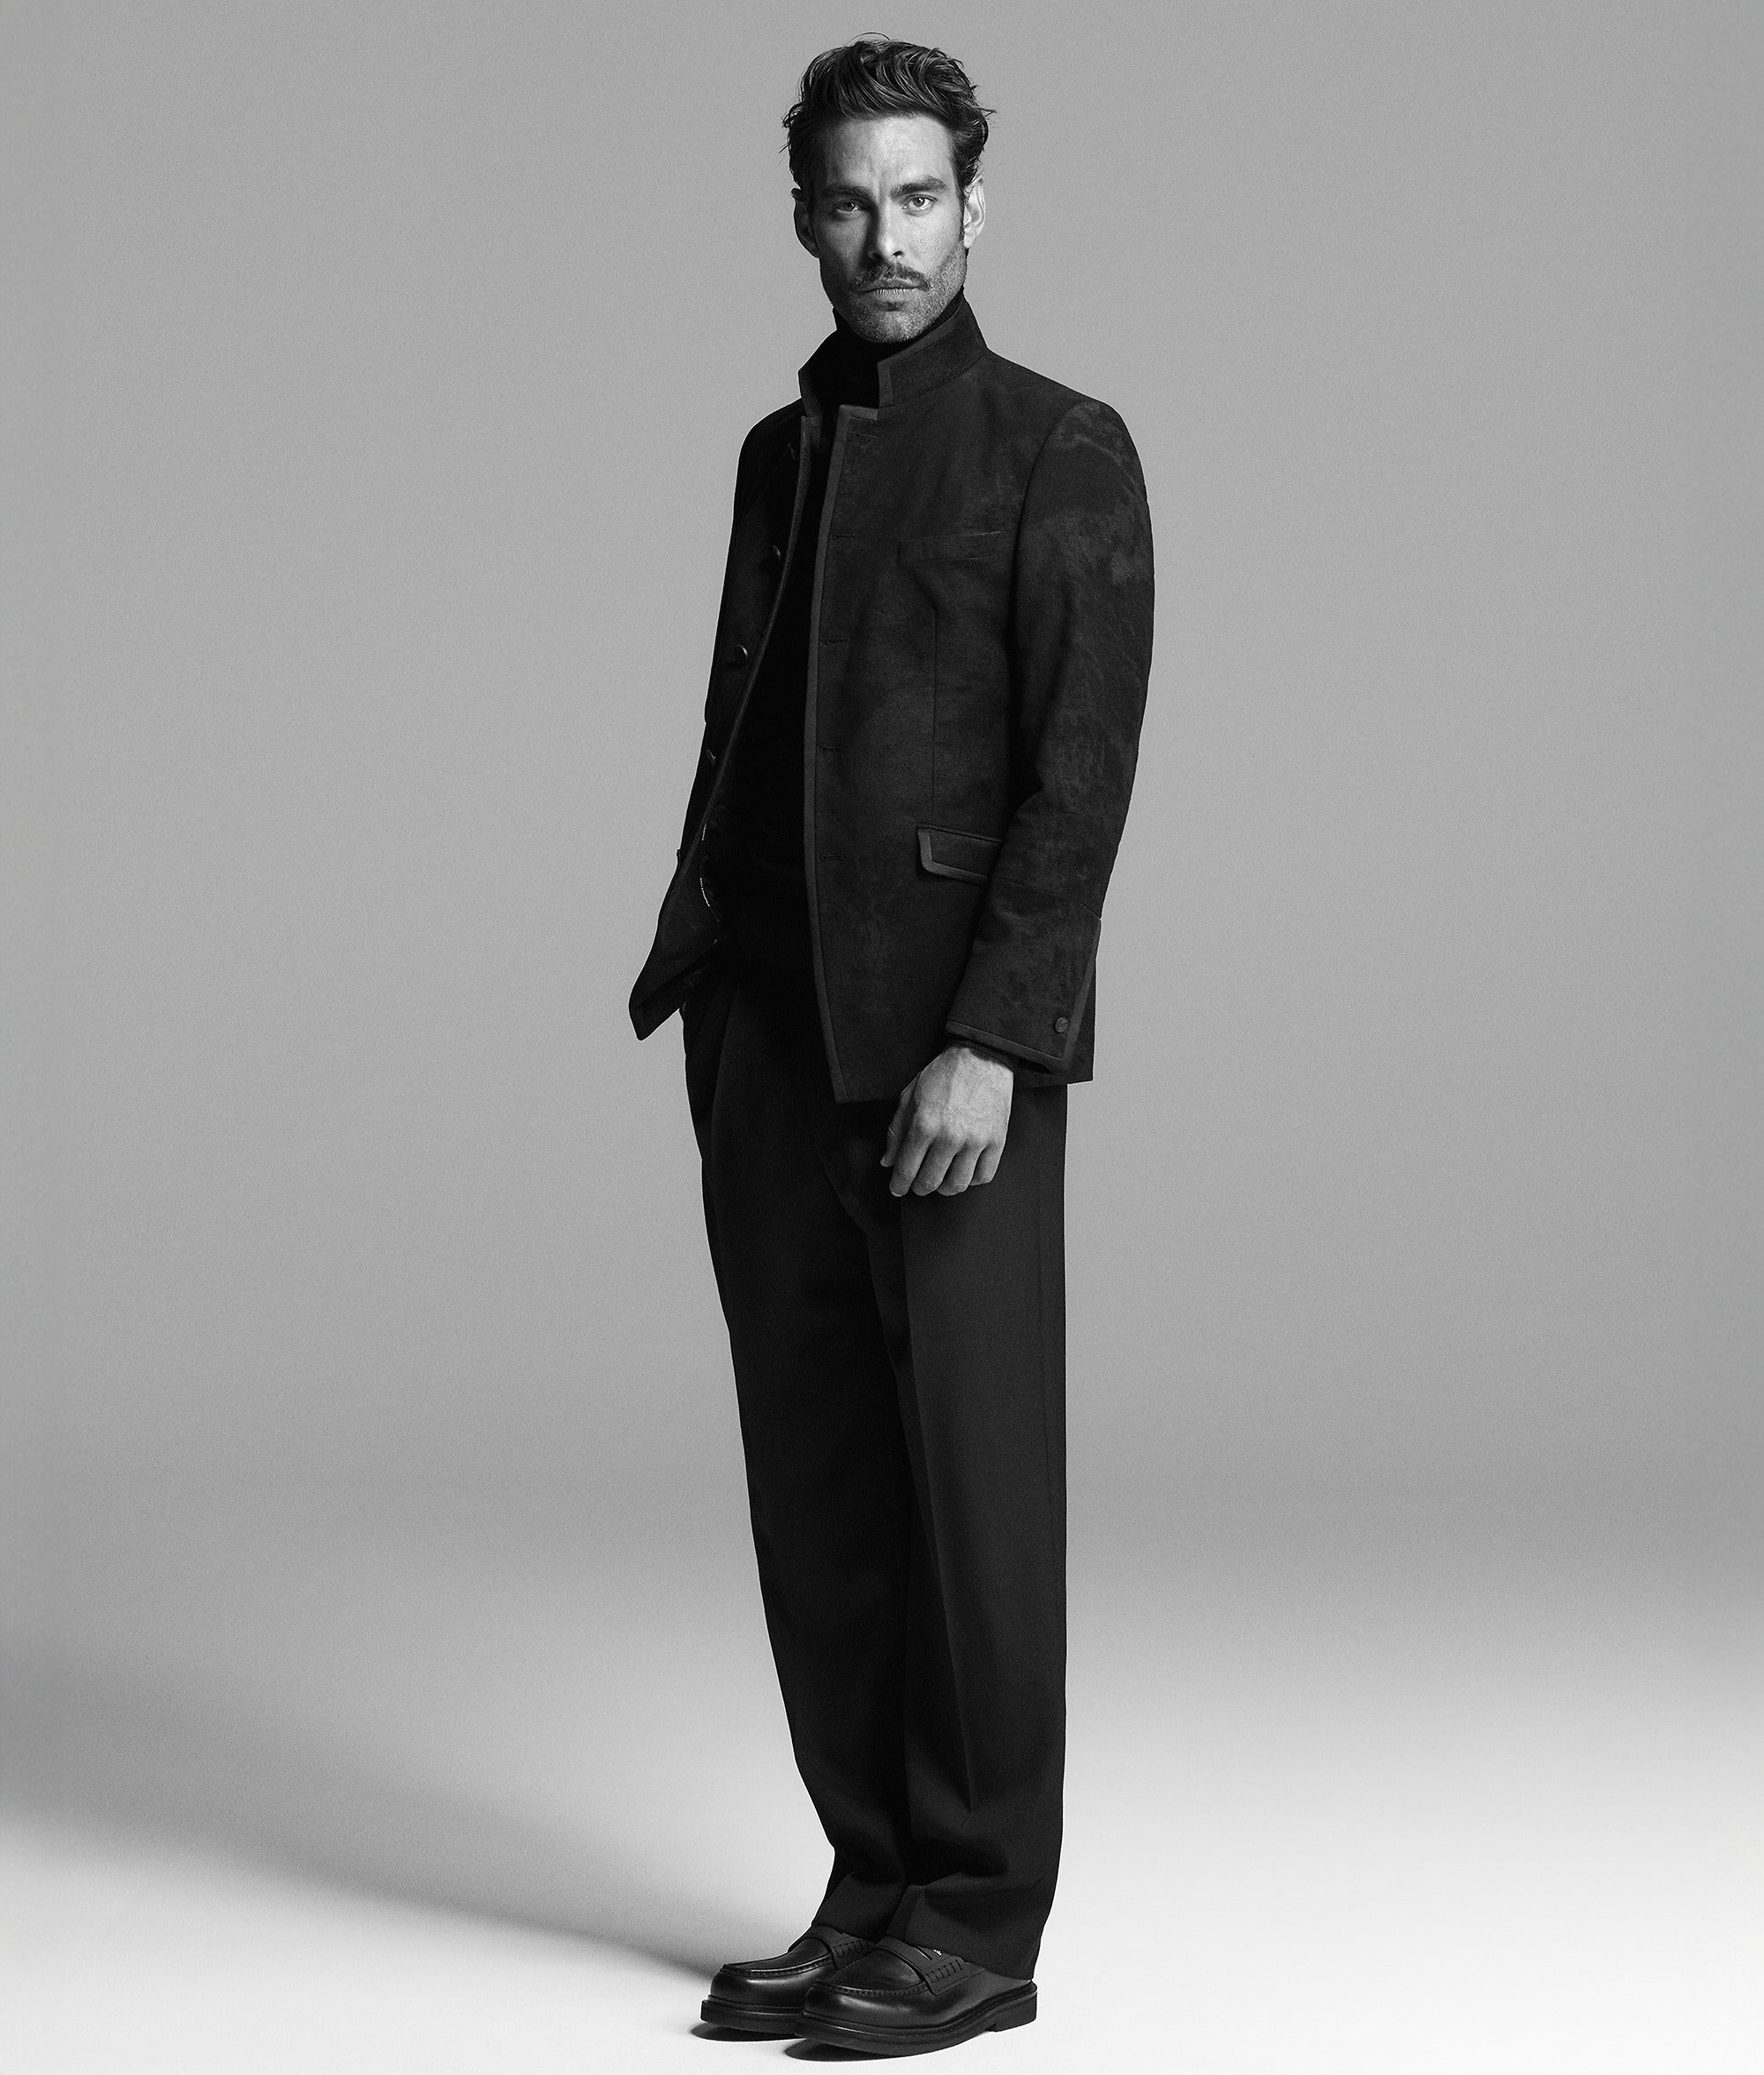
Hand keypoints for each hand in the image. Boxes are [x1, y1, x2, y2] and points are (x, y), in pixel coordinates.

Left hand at [882, 1043, 1013, 1198]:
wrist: (981, 1057)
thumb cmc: (944, 1074)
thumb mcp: (910, 1096)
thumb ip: (896, 1131)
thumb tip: (888, 1161)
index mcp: (924, 1124)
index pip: (906, 1169)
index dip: (899, 1184)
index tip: (897, 1188)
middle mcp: (949, 1136)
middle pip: (930, 1182)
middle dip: (919, 1188)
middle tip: (918, 1185)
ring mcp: (975, 1141)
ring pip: (957, 1185)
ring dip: (944, 1188)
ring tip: (941, 1180)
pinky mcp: (996, 1141)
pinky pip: (982, 1176)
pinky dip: (970, 1180)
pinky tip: (963, 1171)